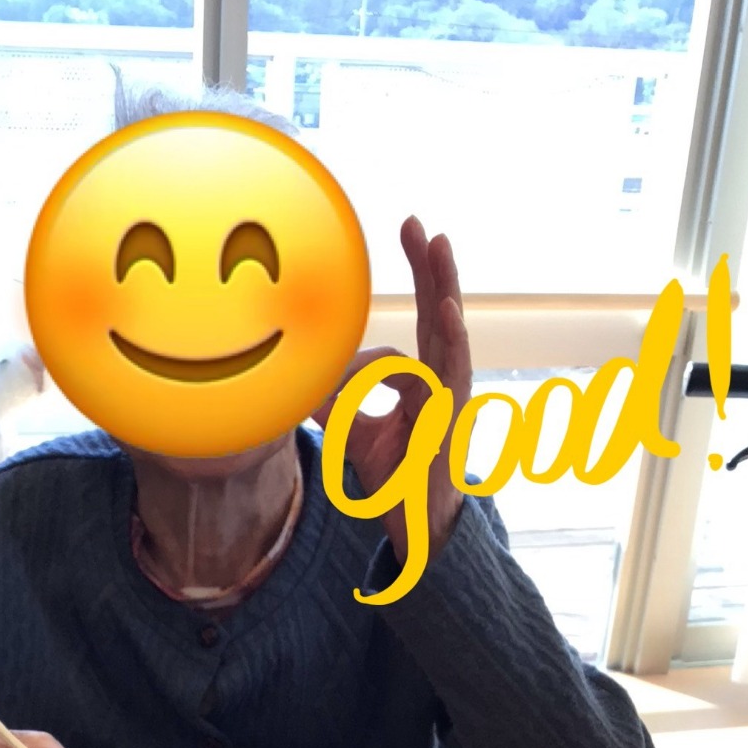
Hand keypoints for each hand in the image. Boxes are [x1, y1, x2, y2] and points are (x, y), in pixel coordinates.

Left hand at [314, 217, 472, 562]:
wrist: (415, 524)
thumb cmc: (392, 478)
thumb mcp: (351, 432)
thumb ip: (331, 402)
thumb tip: (294, 380)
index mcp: (423, 379)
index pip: (414, 327)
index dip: (399, 302)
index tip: (382, 276)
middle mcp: (442, 380)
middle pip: (438, 312)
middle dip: (427, 266)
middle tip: (415, 222)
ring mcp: (450, 396)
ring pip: (449, 332)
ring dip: (443, 286)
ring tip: (438, 244)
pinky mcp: (451, 416)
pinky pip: (453, 371)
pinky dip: (453, 338)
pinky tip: (447, 310)